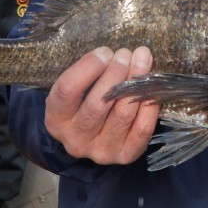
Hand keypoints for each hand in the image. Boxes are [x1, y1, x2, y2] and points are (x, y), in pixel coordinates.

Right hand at [44, 46, 158, 165]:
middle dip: (116, 73)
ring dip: (135, 83)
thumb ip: (89, 72)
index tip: (104, 51)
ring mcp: (101, 151)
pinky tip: (151, 86)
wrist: (90, 136)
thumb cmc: (82, 101)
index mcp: (56, 119)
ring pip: (122, 114)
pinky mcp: (124, 156)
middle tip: (126, 54)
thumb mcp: (74, 88)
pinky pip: (142, 129)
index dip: (88, 66)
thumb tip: (120, 54)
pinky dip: (149, 105)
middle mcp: (76, 139)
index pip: (68, 90)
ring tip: (142, 60)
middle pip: (97, 104)